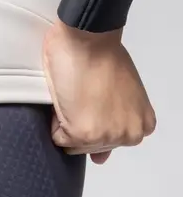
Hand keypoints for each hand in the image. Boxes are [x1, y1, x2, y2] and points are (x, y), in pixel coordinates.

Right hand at [41, 18, 155, 163]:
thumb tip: (101, 159)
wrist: (87, 37)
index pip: (104, 140)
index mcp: (141, 125)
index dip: (89, 116)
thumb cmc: (100, 54)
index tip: (90, 96)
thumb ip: (114, 123)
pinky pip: (57, 137)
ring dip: (65, 118)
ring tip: (74, 92)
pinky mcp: (83, 132)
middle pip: (88, 145)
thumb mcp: (119, 93)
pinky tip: (65, 95)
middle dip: (78, 120)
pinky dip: (54, 117)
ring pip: (71, 142)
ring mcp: (106, 136)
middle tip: (81, 93)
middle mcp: (129, 135)